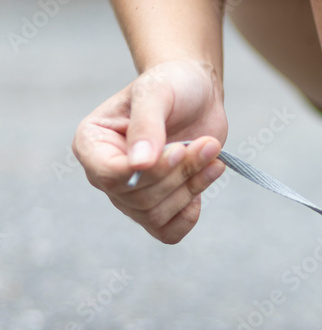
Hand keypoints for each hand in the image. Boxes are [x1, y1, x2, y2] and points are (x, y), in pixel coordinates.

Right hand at [72, 60, 228, 243]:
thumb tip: (138, 165)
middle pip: (138, 199)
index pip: (110, 176)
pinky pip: (168, 232)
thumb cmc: (171, 86)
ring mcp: (129, 195)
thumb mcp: (157, 93)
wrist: (196, 96)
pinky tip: (205, 179)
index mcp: (92, 144)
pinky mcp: (157, 207)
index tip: (180, 148)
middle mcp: (105, 174)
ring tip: (211, 153)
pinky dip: (191, 212)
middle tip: (206, 144)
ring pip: (155, 216)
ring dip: (192, 187)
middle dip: (179, 174)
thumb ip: (146, 126)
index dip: (150, 171)